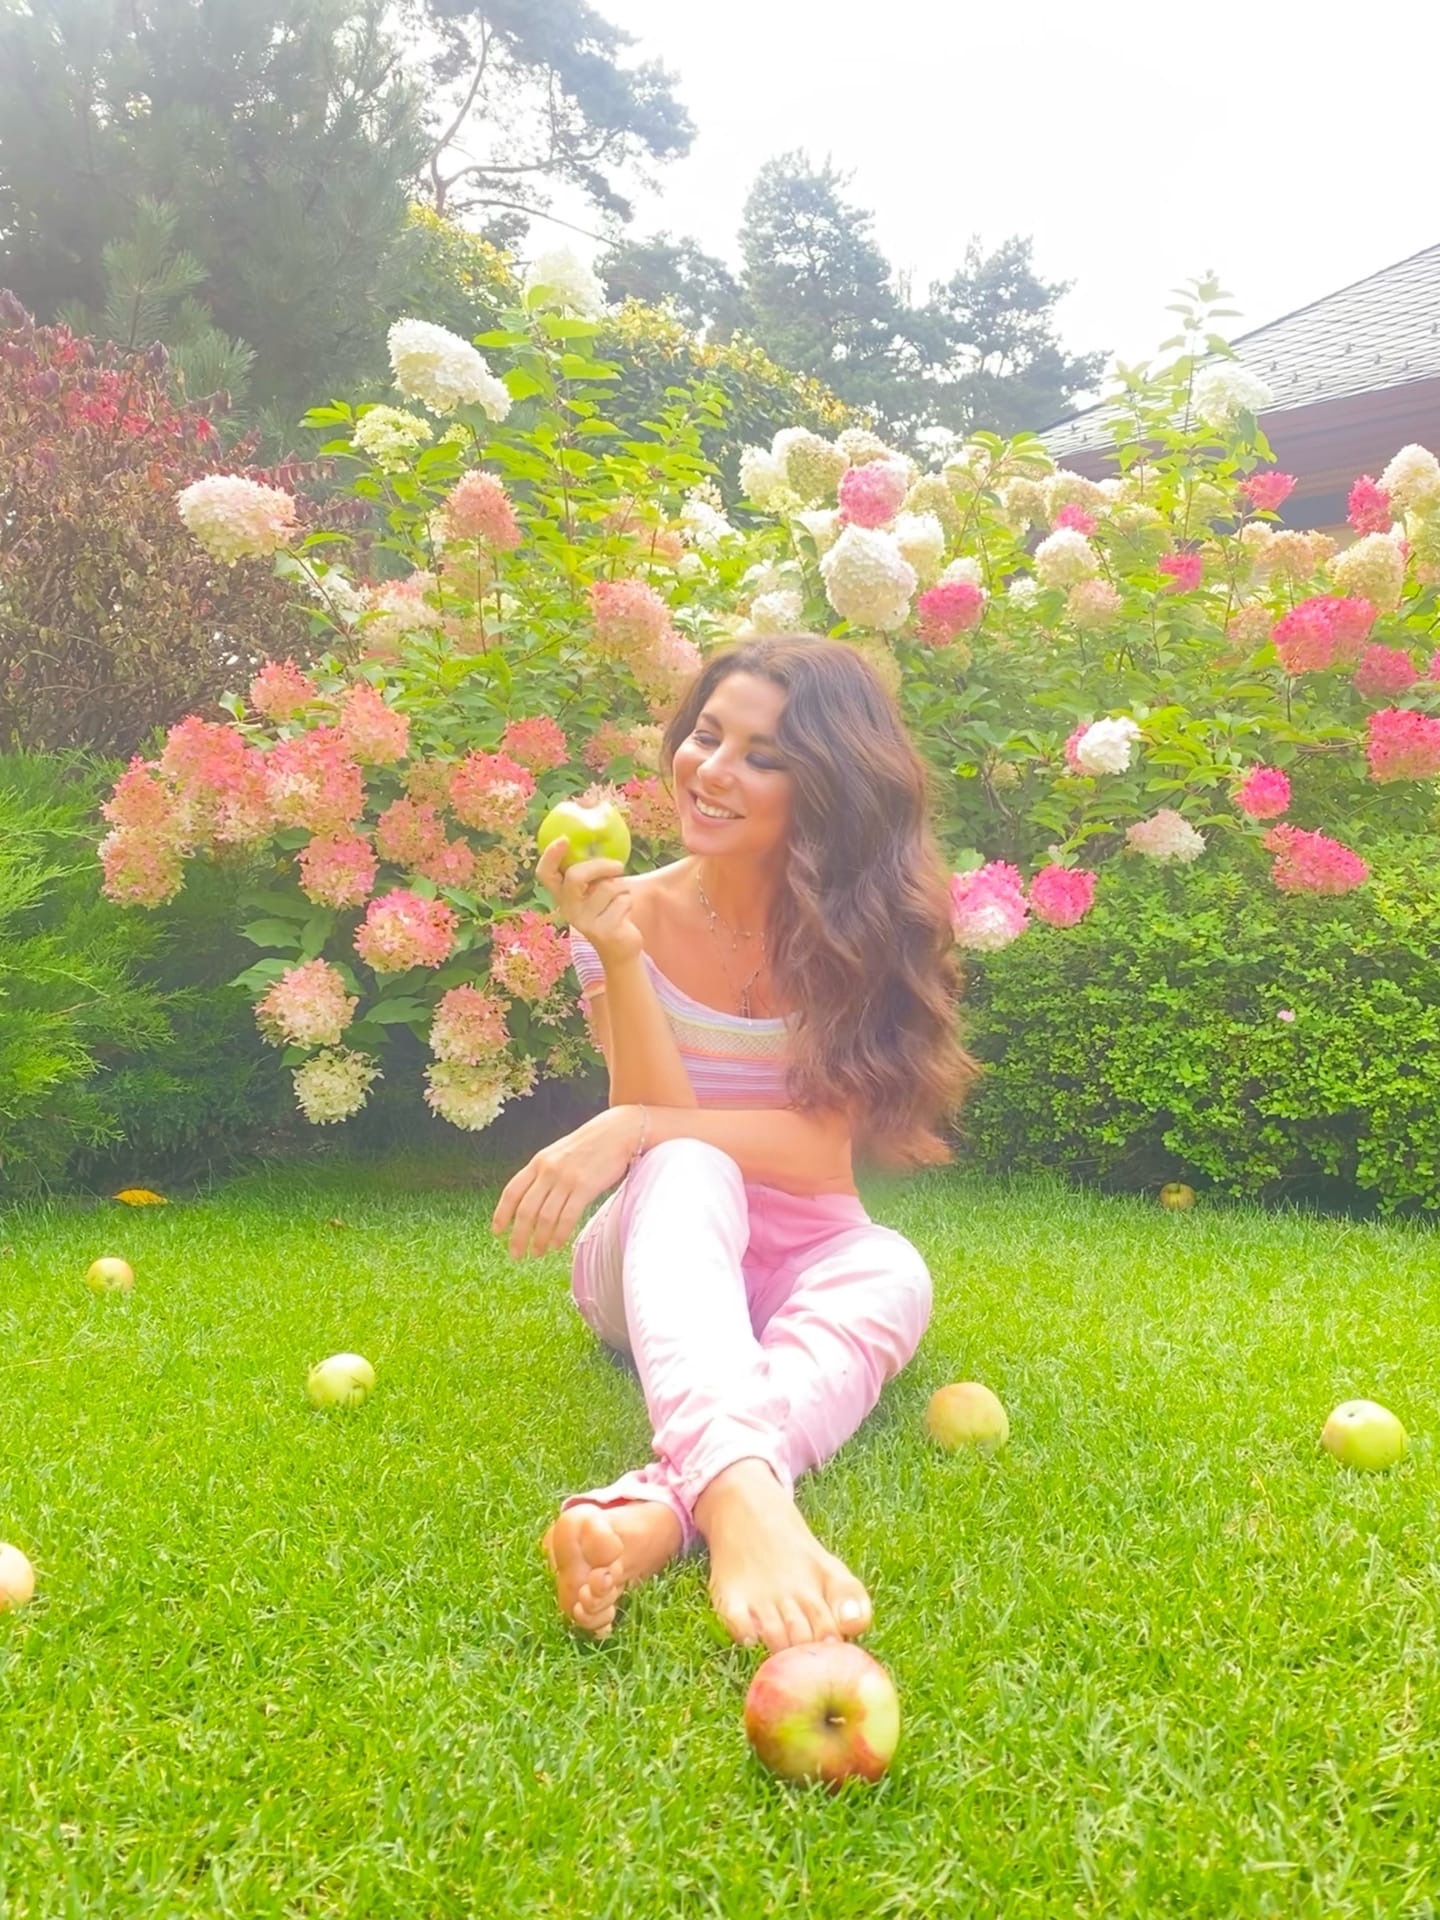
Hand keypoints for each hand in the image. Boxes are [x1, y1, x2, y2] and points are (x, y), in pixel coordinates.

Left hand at [490, 1105, 642, 1259]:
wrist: (617, 1131)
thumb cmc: (588, 1146)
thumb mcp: (557, 1154)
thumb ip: (543, 1174)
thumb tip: (529, 1203)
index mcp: (538, 1162)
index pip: (512, 1192)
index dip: (501, 1214)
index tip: (497, 1232)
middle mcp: (548, 1171)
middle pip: (525, 1210)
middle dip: (518, 1236)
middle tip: (516, 1254)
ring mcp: (566, 1179)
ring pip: (545, 1217)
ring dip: (539, 1240)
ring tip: (537, 1253)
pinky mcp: (585, 1187)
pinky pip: (567, 1217)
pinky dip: (559, 1235)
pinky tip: (556, 1245)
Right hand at [535, 839, 642, 964]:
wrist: (619, 948)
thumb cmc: (608, 909)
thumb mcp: (595, 890)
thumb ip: (592, 871)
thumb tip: (601, 835)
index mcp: (562, 895)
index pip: (545, 874)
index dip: (550, 855)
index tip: (564, 839)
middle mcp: (568, 909)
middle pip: (575, 876)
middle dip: (600, 865)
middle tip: (618, 866)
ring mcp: (584, 922)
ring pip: (607, 887)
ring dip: (622, 887)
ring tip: (620, 898)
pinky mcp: (604, 931)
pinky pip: (622, 901)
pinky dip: (629, 901)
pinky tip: (624, 913)